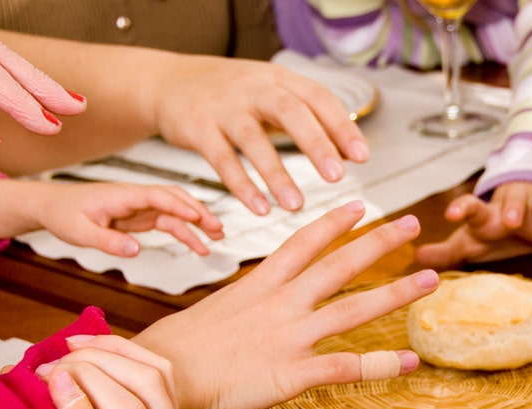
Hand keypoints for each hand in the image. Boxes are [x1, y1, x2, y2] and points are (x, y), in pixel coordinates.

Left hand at [0, 180, 223, 256]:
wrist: (52, 205)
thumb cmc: (63, 214)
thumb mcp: (80, 232)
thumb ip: (109, 241)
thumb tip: (137, 250)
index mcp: (123, 195)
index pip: (158, 196)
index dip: (180, 206)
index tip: (199, 218)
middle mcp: (136, 197)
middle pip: (175, 199)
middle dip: (199, 212)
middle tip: (218, 229)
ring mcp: (140, 206)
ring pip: (176, 212)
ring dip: (197, 223)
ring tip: (217, 239)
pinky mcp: (140, 217)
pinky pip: (168, 223)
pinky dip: (185, 233)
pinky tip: (199, 247)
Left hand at [43, 338, 195, 408]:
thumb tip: (57, 372)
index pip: (162, 377)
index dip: (119, 348)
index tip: (76, 341)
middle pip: (151, 384)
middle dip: (100, 360)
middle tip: (57, 359)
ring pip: (133, 407)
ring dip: (87, 381)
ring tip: (51, 376)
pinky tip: (57, 402)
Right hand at [130, 201, 437, 408]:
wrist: (159, 375)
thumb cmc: (175, 350)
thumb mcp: (212, 314)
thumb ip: (242, 307)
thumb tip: (252, 310)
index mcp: (259, 286)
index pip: (303, 243)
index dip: (334, 223)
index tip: (359, 205)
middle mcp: (280, 304)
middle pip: (339, 265)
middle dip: (379, 242)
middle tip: (412, 223)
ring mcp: (289, 337)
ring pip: (353, 308)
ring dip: (395, 293)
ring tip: (430, 279)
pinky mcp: (291, 373)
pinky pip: (344, 366)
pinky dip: (380, 364)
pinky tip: (408, 361)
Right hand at [151, 55, 369, 215]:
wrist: (169, 82)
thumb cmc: (231, 95)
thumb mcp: (273, 95)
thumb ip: (310, 120)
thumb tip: (351, 153)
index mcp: (279, 79)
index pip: (318, 98)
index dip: (341, 126)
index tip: (362, 155)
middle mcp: (254, 88)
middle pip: (290, 111)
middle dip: (315, 144)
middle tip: (336, 176)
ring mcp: (224, 107)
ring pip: (253, 139)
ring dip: (276, 173)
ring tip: (295, 204)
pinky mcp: (198, 128)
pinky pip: (222, 159)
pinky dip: (241, 184)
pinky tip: (259, 207)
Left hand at [415, 182, 531, 268]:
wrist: (527, 210)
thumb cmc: (493, 229)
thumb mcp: (470, 240)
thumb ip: (446, 251)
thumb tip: (416, 256)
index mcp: (487, 214)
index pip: (471, 207)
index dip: (461, 208)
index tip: (450, 214)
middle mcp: (513, 207)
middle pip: (512, 203)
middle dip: (512, 209)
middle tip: (509, 221)